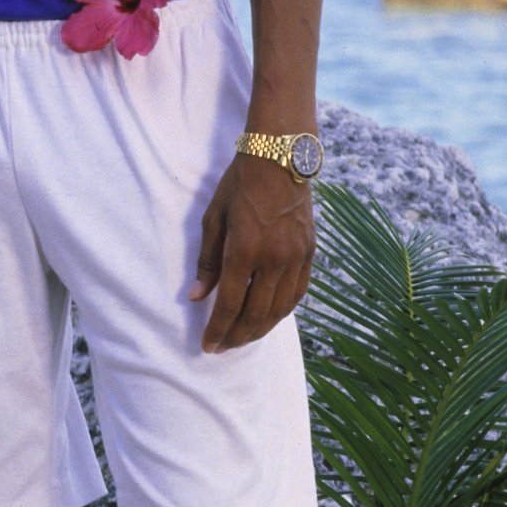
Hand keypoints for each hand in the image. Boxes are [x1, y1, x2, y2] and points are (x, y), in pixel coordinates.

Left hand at [190, 156, 315, 351]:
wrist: (280, 158)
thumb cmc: (239, 185)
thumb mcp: (213, 218)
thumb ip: (207, 261)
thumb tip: (197, 296)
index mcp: (244, 251)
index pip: (229, 304)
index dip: (217, 330)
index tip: (208, 346)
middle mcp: (273, 259)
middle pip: (255, 314)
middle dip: (236, 336)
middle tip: (223, 348)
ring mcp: (295, 257)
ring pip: (279, 309)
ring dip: (260, 329)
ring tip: (243, 338)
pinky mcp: (310, 253)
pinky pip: (297, 293)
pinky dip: (283, 311)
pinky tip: (270, 318)